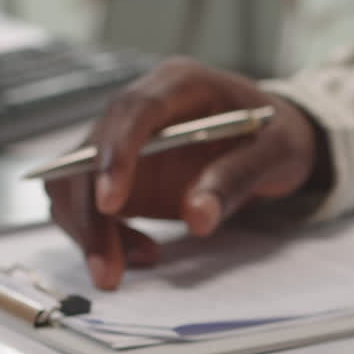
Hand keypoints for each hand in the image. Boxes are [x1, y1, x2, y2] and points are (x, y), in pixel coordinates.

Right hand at [46, 57, 324, 289]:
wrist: (271, 140)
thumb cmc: (277, 135)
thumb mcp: (278, 153)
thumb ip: (238, 178)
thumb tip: (197, 217)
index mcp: (180, 84)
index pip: (133, 111)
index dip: (116, 155)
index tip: (111, 203)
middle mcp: (142, 107)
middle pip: (90, 153)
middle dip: (91, 215)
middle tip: (107, 269)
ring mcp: (124, 141)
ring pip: (75, 182)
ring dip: (88, 230)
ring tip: (128, 268)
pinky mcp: (119, 173)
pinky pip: (87, 204)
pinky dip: (100, 235)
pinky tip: (138, 254)